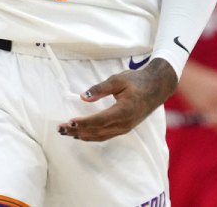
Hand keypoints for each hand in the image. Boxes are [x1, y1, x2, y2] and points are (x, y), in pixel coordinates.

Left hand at [59, 58, 176, 141]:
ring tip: (65, 132)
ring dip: (82, 135)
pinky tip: (80, 134)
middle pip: (97, 130)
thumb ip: (100, 89)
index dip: (84, 122)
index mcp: (125, 110)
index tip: (69, 122)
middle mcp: (125, 123)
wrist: (157, 87)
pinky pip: (106, 135)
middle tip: (59, 129)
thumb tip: (83, 97)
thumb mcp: (118, 80)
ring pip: (100, 135)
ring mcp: (125, 127)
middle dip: (77, 130)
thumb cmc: (137, 81)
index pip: (100, 120)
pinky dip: (92, 136)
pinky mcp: (125, 128)